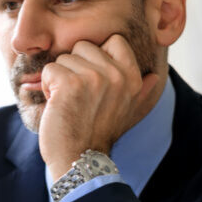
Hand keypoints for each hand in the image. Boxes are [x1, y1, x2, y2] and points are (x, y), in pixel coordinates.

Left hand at [38, 34, 160, 180]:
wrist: (79, 160)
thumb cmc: (98, 135)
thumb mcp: (128, 112)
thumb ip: (141, 92)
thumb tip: (154, 76)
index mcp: (133, 77)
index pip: (114, 41)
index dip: (96, 57)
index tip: (93, 82)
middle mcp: (117, 75)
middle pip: (83, 46)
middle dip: (74, 68)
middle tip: (78, 96)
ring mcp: (93, 78)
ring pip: (64, 58)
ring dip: (59, 80)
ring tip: (68, 102)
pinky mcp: (70, 84)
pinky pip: (49, 69)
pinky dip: (47, 87)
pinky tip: (56, 105)